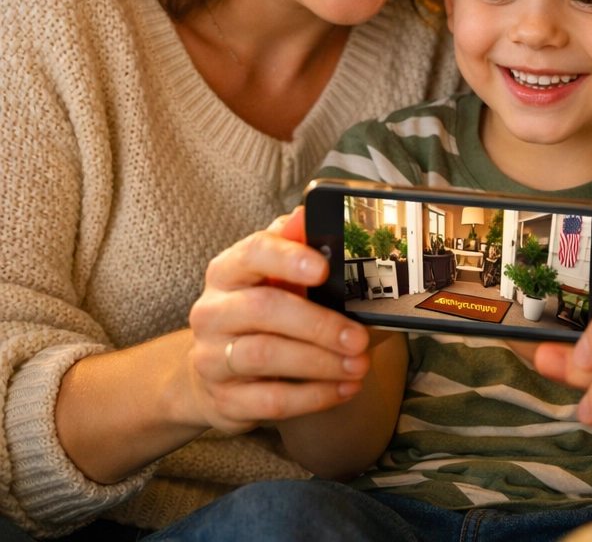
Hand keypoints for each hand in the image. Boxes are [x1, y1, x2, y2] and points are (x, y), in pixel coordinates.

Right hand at [185, 207, 373, 434]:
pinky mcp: (224, 398)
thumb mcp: (275, 276)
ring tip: (359, 364)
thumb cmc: (260, 311)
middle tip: (359, 336)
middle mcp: (213, 310)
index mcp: (228, 270)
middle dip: (319, 324)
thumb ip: (297, 244)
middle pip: (264, 309)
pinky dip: (314, 396)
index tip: (323, 269)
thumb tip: (308, 212)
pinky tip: (344, 389)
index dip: (288, 258)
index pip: (254, 252)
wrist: (215, 370)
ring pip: (265, 356)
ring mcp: (211, 357)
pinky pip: (270, 400)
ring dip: (321, 362)